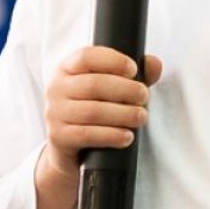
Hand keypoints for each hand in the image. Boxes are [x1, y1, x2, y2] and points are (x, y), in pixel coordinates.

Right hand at [39, 46, 163, 184]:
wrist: (72, 152)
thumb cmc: (95, 112)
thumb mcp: (111, 90)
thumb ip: (134, 75)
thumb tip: (154, 63)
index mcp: (67, 68)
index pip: (87, 56)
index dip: (112, 60)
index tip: (134, 69)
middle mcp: (56, 88)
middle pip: (94, 84)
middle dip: (125, 90)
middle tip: (144, 96)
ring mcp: (54, 113)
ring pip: (93, 111)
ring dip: (123, 114)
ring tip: (141, 117)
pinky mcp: (58, 137)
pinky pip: (87, 135)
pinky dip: (111, 135)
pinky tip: (127, 136)